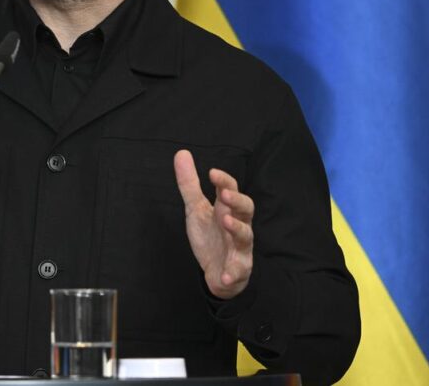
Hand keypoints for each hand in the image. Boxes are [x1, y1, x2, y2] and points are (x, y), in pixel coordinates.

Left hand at [174, 149, 253, 298]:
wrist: (217, 272)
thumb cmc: (210, 236)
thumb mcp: (195, 209)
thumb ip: (189, 184)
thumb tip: (181, 152)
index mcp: (226, 209)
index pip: (230, 190)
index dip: (224, 180)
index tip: (211, 172)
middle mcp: (237, 225)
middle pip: (246, 209)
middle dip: (237, 201)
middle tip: (225, 195)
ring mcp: (239, 248)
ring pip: (246, 236)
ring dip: (237, 229)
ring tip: (226, 221)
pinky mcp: (238, 270)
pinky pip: (238, 271)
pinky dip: (233, 273)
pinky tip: (225, 275)